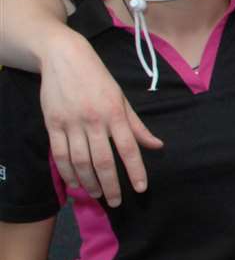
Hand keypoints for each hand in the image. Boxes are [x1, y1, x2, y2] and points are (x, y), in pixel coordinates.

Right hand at [41, 29, 161, 202]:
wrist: (64, 57)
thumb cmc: (98, 78)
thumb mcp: (122, 99)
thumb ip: (137, 126)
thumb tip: (157, 146)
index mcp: (115, 113)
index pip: (129, 148)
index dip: (135, 171)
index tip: (141, 188)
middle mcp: (94, 120)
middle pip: (103, 161)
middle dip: (111, 185)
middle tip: (115, 202)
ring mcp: (71, 122)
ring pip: (79, 161)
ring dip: (88, 182)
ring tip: (96, 194)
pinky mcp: (52, 123)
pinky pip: (59, 153)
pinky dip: (66, 171)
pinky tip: (74, 182)